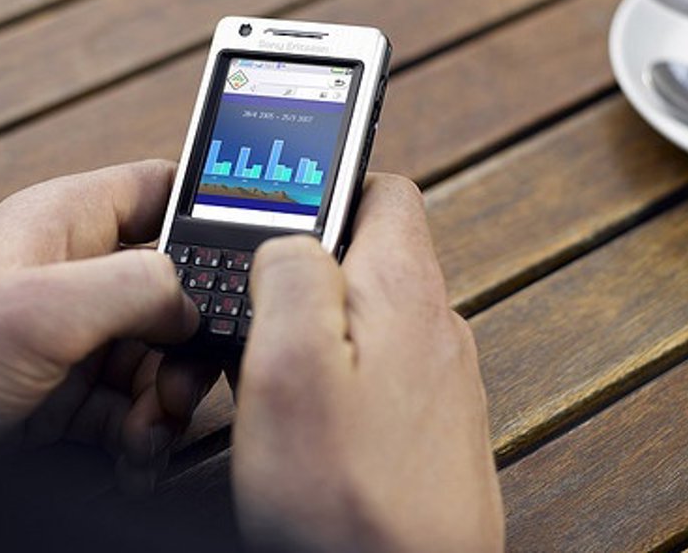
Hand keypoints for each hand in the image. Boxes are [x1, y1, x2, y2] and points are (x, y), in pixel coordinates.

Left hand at [0, 160, 216, 492]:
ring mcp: (68, 337)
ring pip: (156, 359)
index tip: (253, 259)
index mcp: (66, 221)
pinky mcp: (59, 396)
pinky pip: (127, 410)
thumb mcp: (43, 307)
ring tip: (145, 438)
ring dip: (164, 404)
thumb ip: (135, 284)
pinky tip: (130, 461)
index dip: (211, 211)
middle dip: (188, 343)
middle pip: (172, 291)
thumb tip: (195, 299)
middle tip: (178, 388)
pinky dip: (139, 438)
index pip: (160, 190)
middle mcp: (73, 272)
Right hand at [232, 176, 503, 552]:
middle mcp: (435, 329)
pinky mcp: (429, 432)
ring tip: (267, 381)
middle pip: (364, 257)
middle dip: (301, 276)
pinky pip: (374, 377)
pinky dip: (333, 384)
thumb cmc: (347, 504)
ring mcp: (438, 384)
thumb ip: (290, 274)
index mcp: (404, 290)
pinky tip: (303, 426)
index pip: (383, 188)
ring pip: (363, 322)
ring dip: (312, 337)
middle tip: (250, 320)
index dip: (325, 183)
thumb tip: (288, 235)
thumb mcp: (291, 367)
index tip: (275, 208)